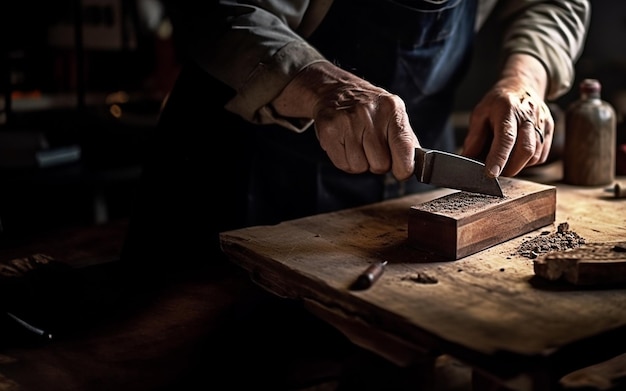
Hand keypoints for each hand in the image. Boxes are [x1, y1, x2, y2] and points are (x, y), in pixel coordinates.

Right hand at [272, 62, 418, 180]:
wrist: (336, 91)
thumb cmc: (369, 108)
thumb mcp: (393, 114)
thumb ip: (406, 140)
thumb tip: (414, 166)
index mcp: (391, 108)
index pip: (404, 147)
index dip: (404, 167)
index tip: (402, 171)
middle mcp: (368, 113)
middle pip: (380, 164)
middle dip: (378, 163)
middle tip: (373, 149)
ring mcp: (347, 122)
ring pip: (360, 167)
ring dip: (361, 162)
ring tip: (358, 145)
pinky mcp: (329, 131)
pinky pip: (343, 165)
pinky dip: (346, 161)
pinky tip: (346, 145)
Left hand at [462, 54, 552, 176]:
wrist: (521, 86)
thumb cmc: (498, 103)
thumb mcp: (479, 113)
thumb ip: (474, 136)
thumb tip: (467, 158)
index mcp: (508, 110)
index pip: (506, 138)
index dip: (499, 157)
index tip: (491, 174)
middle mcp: (528, 116)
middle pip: (525, 149)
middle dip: (510, 168)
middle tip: (496, 173)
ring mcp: (542, 122)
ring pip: (535, 155)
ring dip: (518, 166)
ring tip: (505, 163)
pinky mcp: (549, 130)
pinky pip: (541, 155)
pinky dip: (528, 162)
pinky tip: (517, 157)